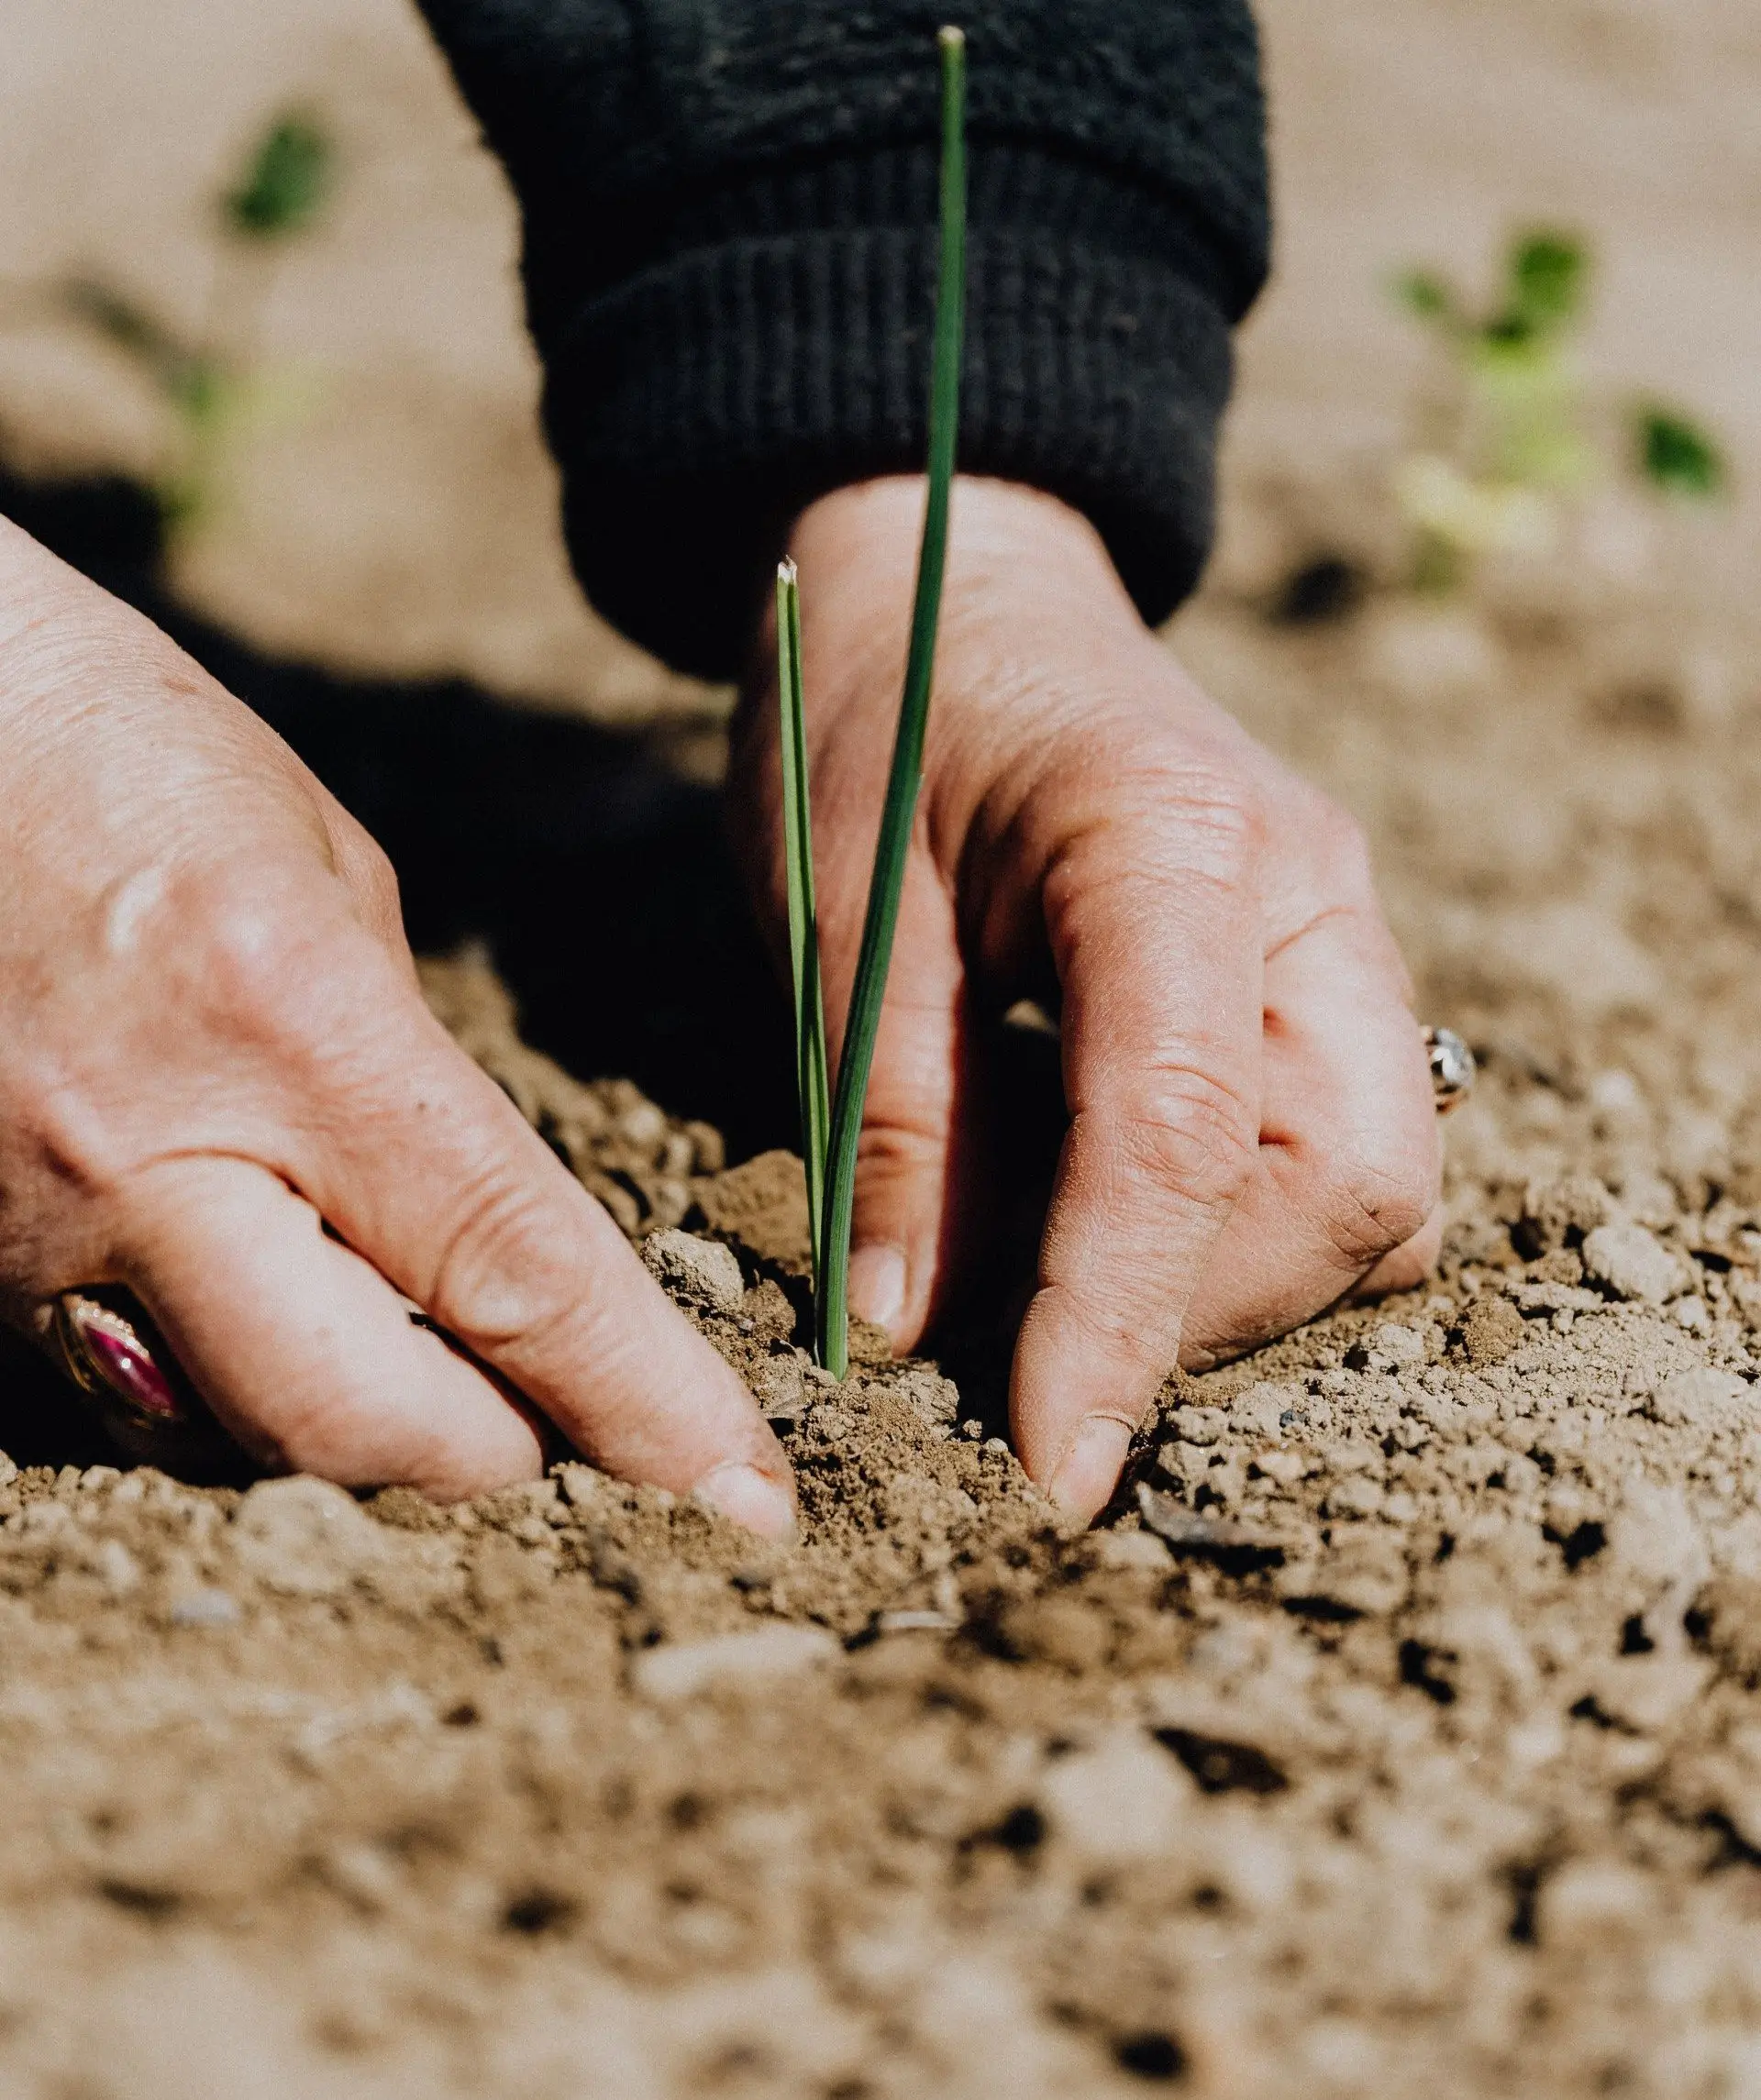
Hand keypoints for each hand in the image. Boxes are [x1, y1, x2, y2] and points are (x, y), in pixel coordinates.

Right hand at [0, 517, 792, 1534]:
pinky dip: (227, 1389)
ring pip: (231, 1437)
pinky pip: (122, 1391)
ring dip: (357, 1434)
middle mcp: (148, 1155)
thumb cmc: (125, 754)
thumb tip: (472, 1238)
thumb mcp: (326, 878)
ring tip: (427, 1374)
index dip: (641, 1400)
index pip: (509, 1267)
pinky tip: (271, 1318)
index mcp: (288, 1021)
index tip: (738, 1486)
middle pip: (359, 1423)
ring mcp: (25, 1231)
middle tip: (565, 1437)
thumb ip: (405, 1077)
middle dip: (494, 1459)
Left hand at [732, 477, 1439, 1521]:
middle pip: (1350, 1187)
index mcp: (1173, 838)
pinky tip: (1094, 1210)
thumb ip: (892, 1113)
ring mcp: (1336, 931)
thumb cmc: (872, 711)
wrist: (950, 579)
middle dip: (1198, 1310)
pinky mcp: (1317, 974)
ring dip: (1221, 1283)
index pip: (1186, 1133)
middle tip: (1029, 1350)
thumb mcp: (838, 902)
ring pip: (1369, 1191)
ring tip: (1048, 1277)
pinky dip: (1227, 1229)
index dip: (1122, 1321)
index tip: (1053, 1467)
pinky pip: (1332, 1155)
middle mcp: (1308, 891)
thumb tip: (913, 1332)